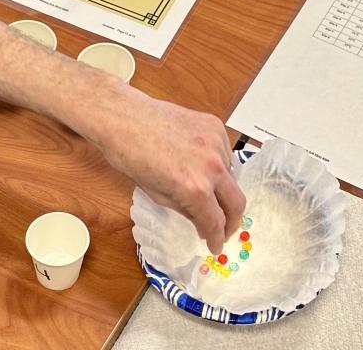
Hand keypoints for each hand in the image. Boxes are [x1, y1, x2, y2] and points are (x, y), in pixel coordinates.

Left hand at [96, 91, 245, 254]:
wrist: (124, 119)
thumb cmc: (131, 156)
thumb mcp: (157, 194)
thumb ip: (186, 210)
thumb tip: (203, 221)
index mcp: (194, 188)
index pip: (215, 222)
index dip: (216, 238)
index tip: (216, 244)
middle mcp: (212, 166)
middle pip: (237, 202)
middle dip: (231, 221)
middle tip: (223, 229)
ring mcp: (216, 144)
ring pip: (231, 176)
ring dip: (222, 189)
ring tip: (204, 189)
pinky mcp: (215, 127)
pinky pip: (226, 153)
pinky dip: (219, 164)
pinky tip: (201, 165)